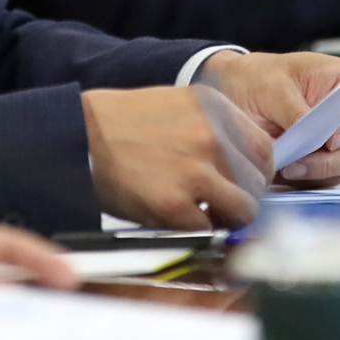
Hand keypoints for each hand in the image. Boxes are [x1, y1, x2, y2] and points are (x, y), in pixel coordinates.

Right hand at [82, 84, 269, 229]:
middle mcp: (212, 136)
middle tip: (220, 203)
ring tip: (200, 214)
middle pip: (259, 181)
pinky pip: (209, 230)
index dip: (256, 171)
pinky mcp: (175, 204)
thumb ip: (213, 130)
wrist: (75, 137)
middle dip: (243, 196)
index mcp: (215, 108)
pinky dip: (197, 232)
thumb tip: (243, 164)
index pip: (265, 148)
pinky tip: (176, 219)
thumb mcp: (176, 107)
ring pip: (243, 210)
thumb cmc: (121, 124)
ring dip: (226, 218)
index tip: (242, 182)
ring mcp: (196, 171)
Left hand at [198, 50, 339, 186]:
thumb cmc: (259, 78)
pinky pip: (323, 181)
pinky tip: (282, 169)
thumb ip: (295, 111)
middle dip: (336, 160)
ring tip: (285, 165)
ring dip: (317, 172)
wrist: (233, 93)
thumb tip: (310, 139)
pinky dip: (305, 180)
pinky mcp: (321, 165)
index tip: (332, 137)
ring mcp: (338, 145)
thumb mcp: (272, 85)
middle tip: (300, 161)